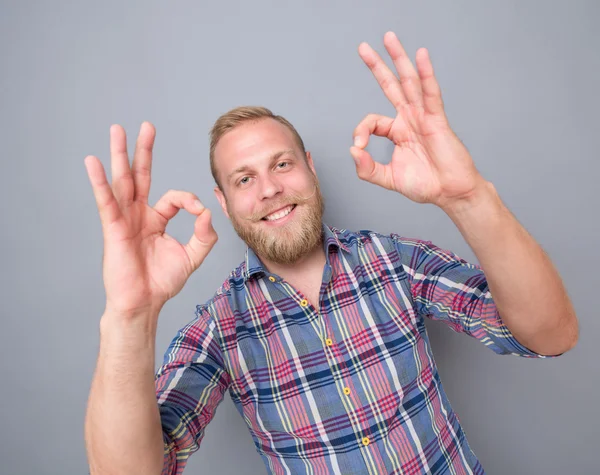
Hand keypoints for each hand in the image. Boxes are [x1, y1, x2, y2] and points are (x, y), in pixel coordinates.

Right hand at [84, 122, 217, 318]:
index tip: (200, 213)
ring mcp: (124, 219)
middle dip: (144, 150)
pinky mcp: (113, 229)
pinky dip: (99, 182)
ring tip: (116, 130)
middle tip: (146, 126)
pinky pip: (106, 201)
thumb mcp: (192, 256)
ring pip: (122, 181)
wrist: (144, 303)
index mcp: (156, 219)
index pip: (174, 197)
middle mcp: (138, 215)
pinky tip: (93, 162)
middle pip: (140, 176)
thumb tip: (208, 212)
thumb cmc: (162, 282)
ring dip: (119, 155)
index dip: (190, 200)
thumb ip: (204, 235)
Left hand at [350, 31, 486, 207]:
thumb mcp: (388, 179)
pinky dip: (426, 74)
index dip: (361, 131)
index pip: (372, 121)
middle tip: (363, 47)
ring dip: (399, 59)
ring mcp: (423, 117)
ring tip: (389, 38)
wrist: (450, 193)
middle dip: (377, 66)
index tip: (359, 147)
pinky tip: (421, 55)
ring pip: (409, 82)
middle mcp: (409, 119)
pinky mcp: (437, 120)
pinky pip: (430, 93)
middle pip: (391, 85)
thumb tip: (352, 151)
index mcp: (397, 131)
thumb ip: (367, 169)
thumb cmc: (425, 185)